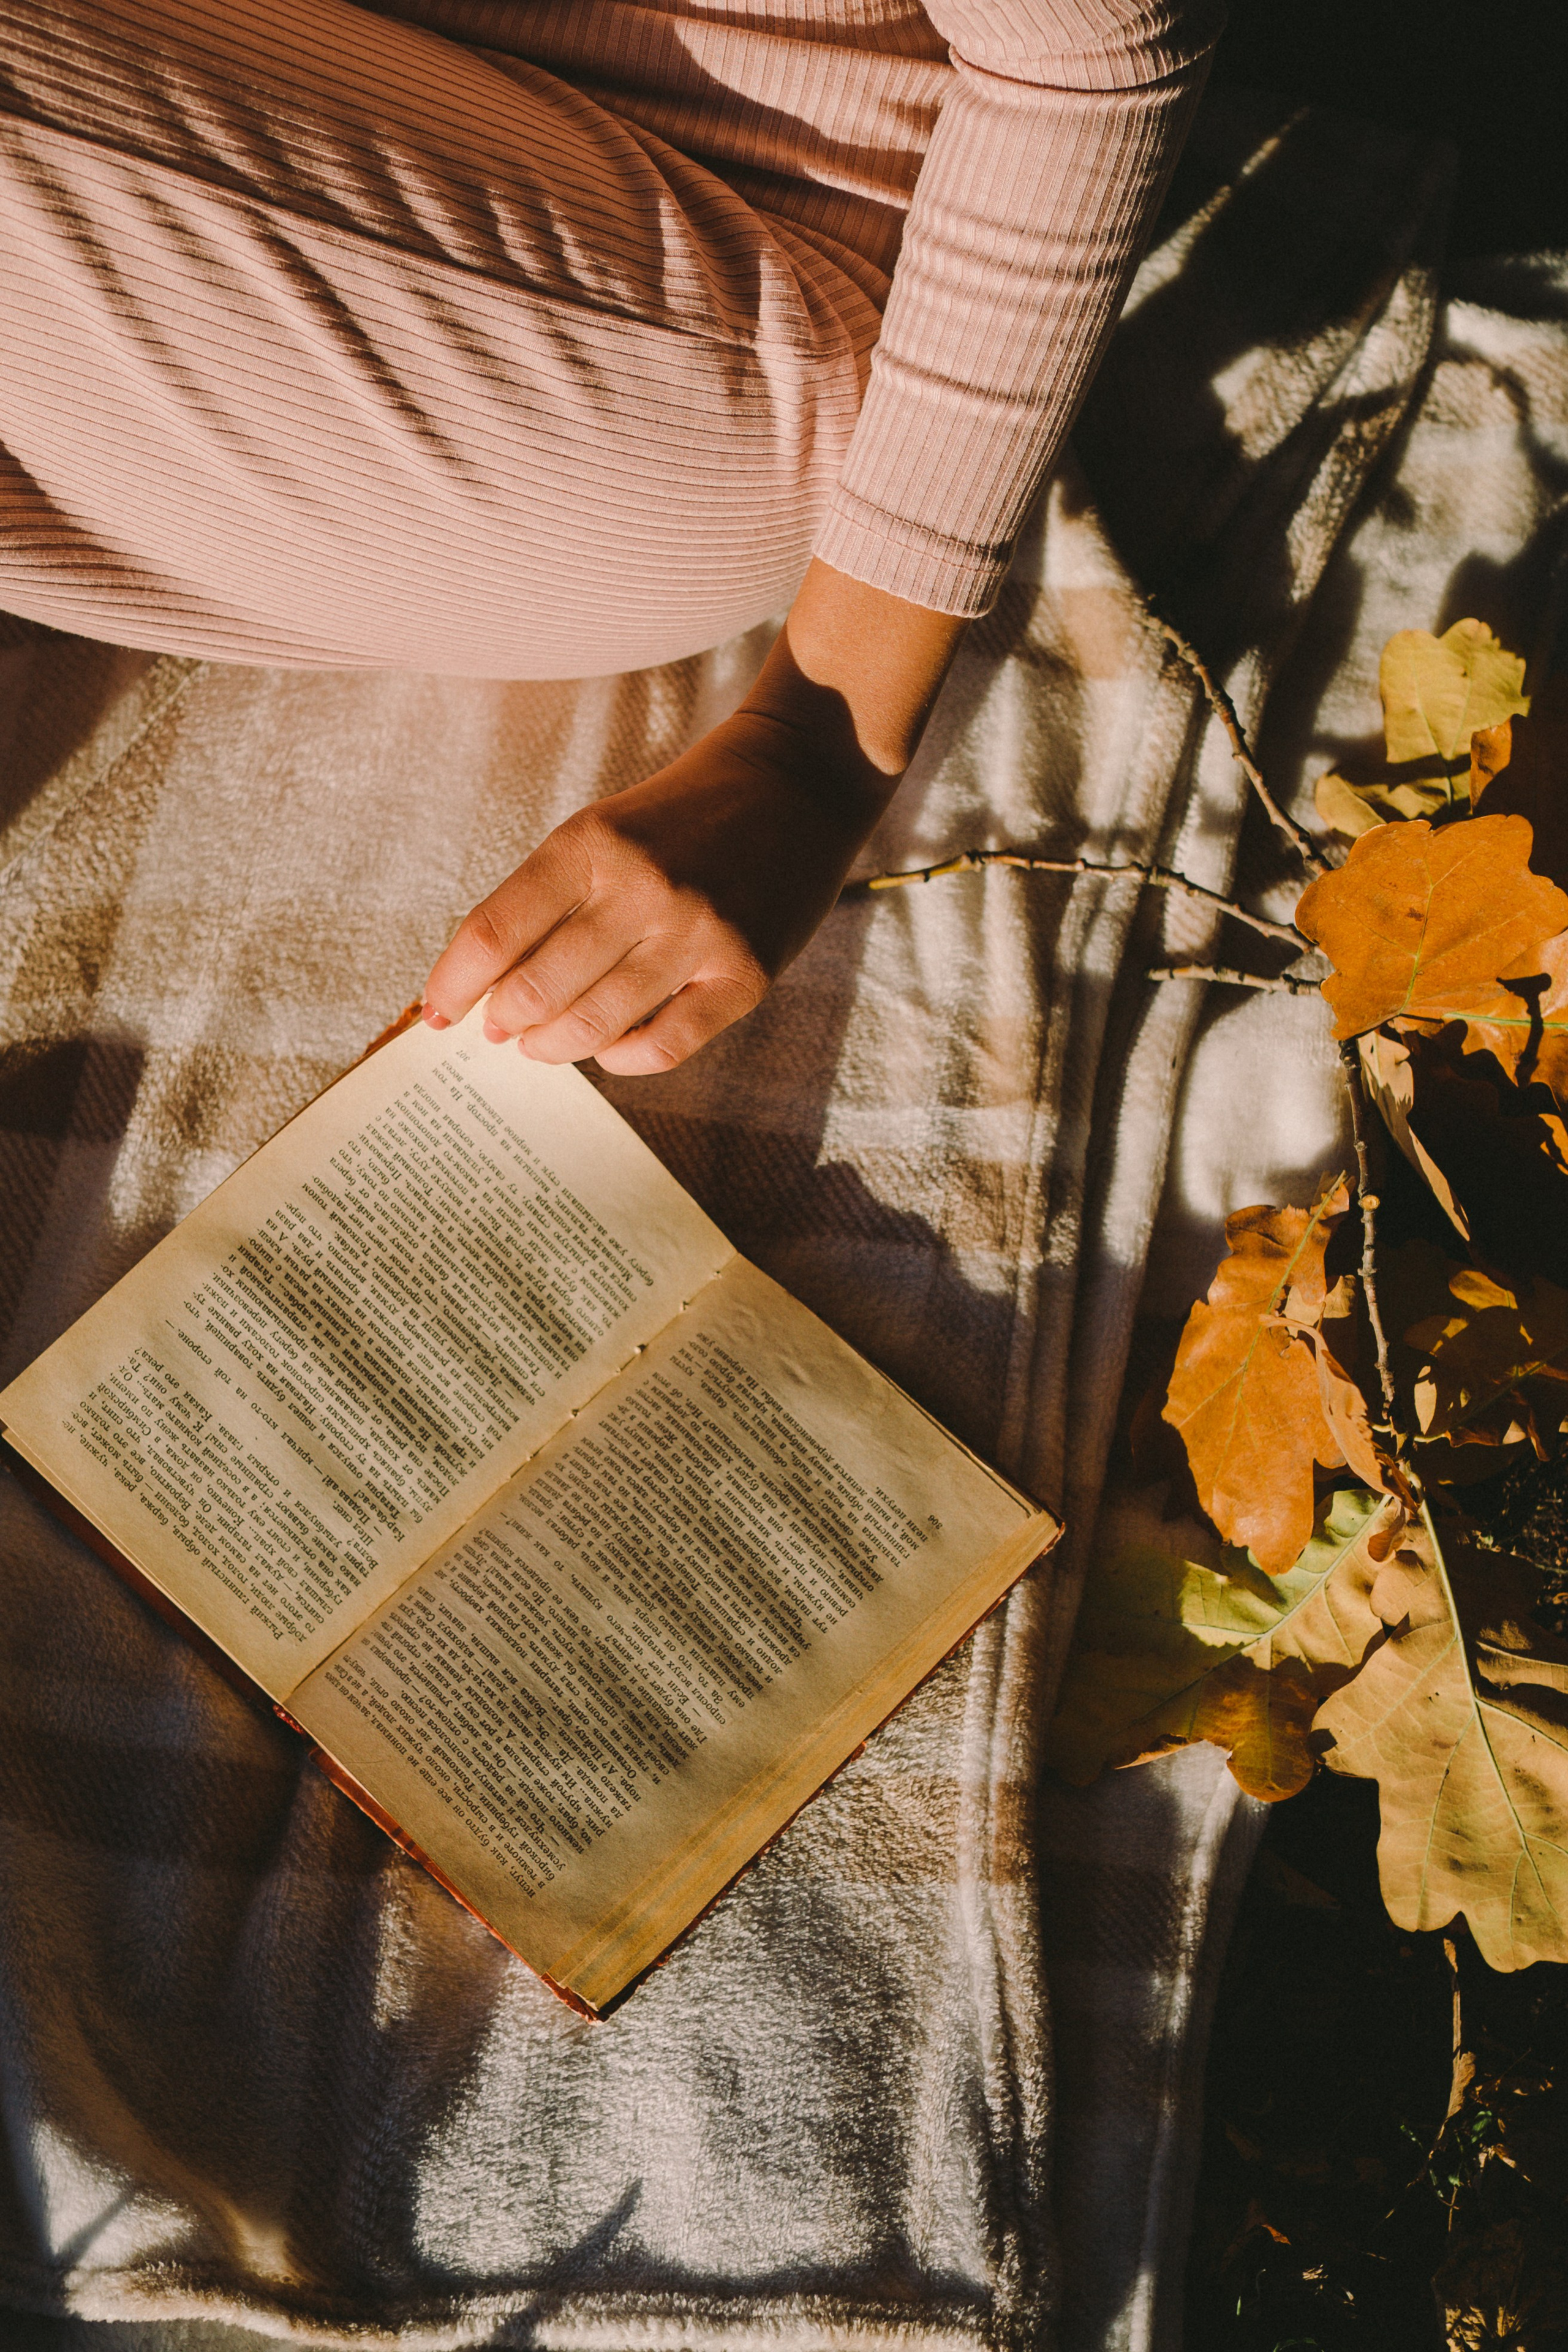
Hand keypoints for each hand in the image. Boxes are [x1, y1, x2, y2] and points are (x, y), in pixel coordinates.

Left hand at [422, 562, 966, 1073]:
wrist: (796, 783)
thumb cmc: (685, 813)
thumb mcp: (604, 829)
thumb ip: (551, 897)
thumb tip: (493, 985)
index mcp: (589, 843)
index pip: (494, 931)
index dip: (454, 983)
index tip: (438, 1013)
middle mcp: (641, 887)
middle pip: (537, 987)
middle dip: (506, 1023)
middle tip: (501, 1033)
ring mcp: (697, 933)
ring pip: (596, 1023)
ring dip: (555, 1047)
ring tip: (543, 1047)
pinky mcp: (745, 972)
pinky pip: (667, 1043)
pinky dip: (624, 1058)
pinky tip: (611, 1051)